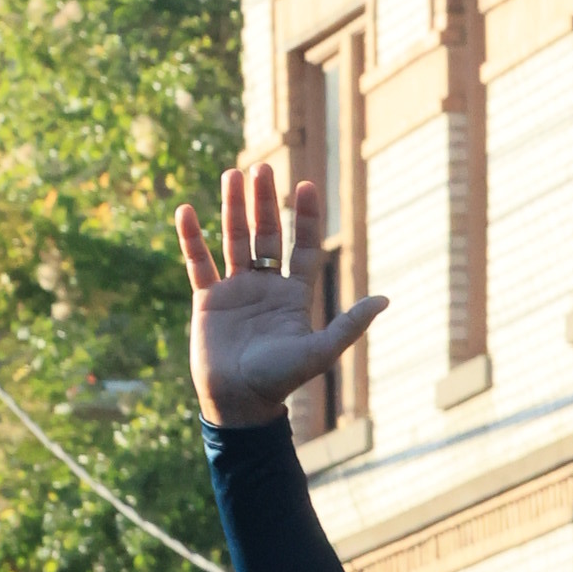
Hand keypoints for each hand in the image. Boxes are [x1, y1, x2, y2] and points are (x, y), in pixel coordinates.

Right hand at [175, 162, 385, 429]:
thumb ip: (350, 324)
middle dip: (265, 202)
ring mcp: (236, 290)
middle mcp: (265, 287)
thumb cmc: (281, 380)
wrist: (240, 402)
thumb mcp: (320, 351)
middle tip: (262, 168)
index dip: (305, 217)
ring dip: (233, 208)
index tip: (307, 185)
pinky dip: (192, 237)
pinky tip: (187, 210)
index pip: (302, 247)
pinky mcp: (208, 299)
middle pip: (267, 234)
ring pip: (234, 239)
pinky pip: (198, 261)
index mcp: (293, 295)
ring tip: (232, 174)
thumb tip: (385, 300)